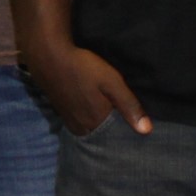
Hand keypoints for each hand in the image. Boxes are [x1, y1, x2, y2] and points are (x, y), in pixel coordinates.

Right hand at [23, 42, 149, 136]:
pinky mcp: (62, 114)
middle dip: (112, 133)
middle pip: (102, 137)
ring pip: (90, 131)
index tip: (137, 132)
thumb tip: (147, 131)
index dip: (126, 134)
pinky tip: (91, 110)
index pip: (116, 139)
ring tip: (109, 118)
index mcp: (96, 122)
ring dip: (99, 127)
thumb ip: (129, 106)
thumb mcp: (111, 82)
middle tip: (124, 123)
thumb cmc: (82, 67)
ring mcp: (69, 121)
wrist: (48, 56)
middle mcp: (81, 127)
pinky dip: (88, 122)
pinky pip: (80, 125)